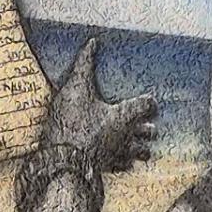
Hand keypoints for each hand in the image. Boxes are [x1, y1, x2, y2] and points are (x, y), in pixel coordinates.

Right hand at [40, 37, 156, 174]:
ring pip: (142, 153)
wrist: (61, 160)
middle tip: (139, 120)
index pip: (148, 105)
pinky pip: (124, 166)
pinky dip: (123, 160)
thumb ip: (84, 65)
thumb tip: (92, 43)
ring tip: (132, 140)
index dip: (148, 101)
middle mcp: (127, 135)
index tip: (146, 98)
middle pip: (150, 131)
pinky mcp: (109, 168)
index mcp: (124, 115)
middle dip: (147, 126)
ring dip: (140, 146)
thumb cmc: (71, 122)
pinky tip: (114, 155)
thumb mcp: (75, 88)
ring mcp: (120, 154)